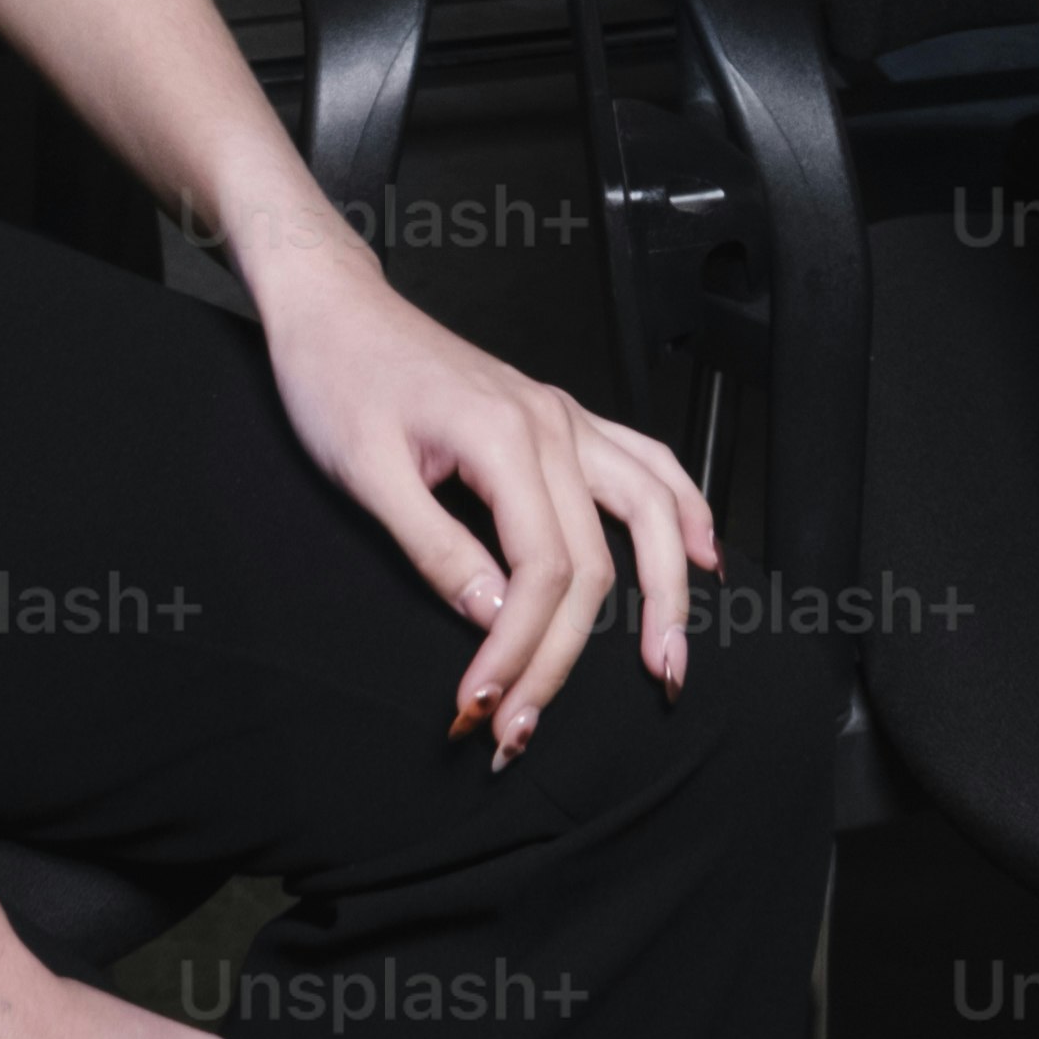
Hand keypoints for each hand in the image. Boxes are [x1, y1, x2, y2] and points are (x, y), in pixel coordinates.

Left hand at [247, 228, 718, 761]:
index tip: (485, 707)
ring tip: (668, 663)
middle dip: (567, 657)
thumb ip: (434, 548)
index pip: (542, 571)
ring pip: (650, 511)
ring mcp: (563, 418)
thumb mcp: (365, 472)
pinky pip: (647, 463)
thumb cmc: (338, 377)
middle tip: (526, 729)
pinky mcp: (559, 419)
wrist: (333, 309)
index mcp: (505, 437)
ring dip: (667, 593)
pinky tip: (705, 556)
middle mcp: (551, 425)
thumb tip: (494, 618)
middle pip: (595, 562)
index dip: (521, 650)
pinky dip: (686, 511)